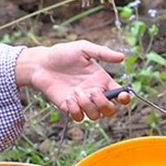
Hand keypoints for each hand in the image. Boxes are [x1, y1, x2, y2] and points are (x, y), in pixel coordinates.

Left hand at [15, 41, 129, 121]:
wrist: (41, 63)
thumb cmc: (62, 53)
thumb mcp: (83, 48)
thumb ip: (102, 53)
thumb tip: (122, 57)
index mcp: (102, 80)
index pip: (119, 95)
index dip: (125, 98)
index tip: (122, 95)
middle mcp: (94, 93)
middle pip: (110, 111)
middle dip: (104, 104)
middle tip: (92, 91)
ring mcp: (82, 102)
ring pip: (95, 116)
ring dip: (87, 106)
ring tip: (76, 92)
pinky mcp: (69, 107)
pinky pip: (78, 118)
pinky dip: (75, 110)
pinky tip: (68, 98)